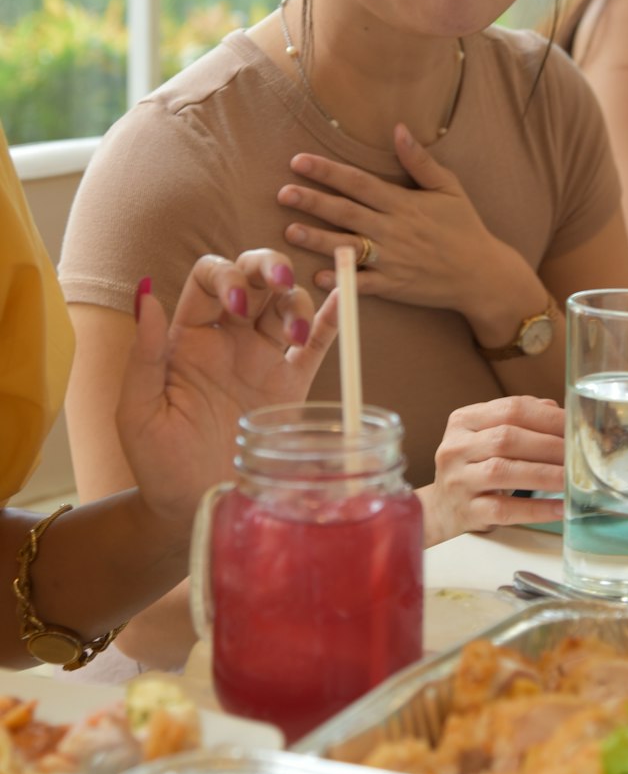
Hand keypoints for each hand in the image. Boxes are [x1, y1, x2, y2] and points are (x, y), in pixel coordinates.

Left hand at [116, 250, 337, 531]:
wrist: (197, 507)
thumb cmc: (158, 463)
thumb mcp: (138, 412)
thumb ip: (143, 355)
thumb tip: (146, 294)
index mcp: (189, 337)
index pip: (210, 279)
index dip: (227, 278)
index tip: (237, 308)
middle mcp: (229, 339)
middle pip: (254, 278)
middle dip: (268, 266)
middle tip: (282, 279)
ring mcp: (263, 360)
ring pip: (286, 304)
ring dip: (297, 301)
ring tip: (296, 333)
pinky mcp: (291, 386)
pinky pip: (317, 345)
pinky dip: (332, 320)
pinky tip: (344, 302)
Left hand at [278, 125, 519, 320]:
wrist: (482, 275)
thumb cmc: (465, 228)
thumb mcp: (450, 188)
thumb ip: (420, 161)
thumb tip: (398, 129)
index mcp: (404, 203)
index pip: (358, 182)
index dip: (327, 171)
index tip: (299, 162)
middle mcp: (394, 230)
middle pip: (345, 212)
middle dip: (312, 201)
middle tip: (283, 193)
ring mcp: (392, 260)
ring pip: (347, 247)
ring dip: (317, 239)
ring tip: (290, 231)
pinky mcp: (394, 286)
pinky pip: (361, 283)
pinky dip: (340, 279)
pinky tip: (317, 274)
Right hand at [421, 396, 564, 544]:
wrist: (442, 508)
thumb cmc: (475, 466)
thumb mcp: (488, 435)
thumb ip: (521, 419)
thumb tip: (561, 411)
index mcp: (464, 420)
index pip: (510, 409)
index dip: (548, 417)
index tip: (576, 426)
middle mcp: (456, 447)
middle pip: (507, 438)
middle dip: (550, 445)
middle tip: (581, 454)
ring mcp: (459, 480)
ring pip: (504, 471)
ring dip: (545, 474)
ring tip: (574, 478)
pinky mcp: (467, 511)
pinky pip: (505, 509)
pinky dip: (536, 509)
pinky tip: (561, 508)